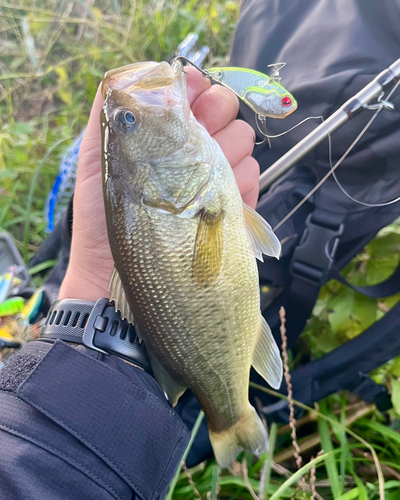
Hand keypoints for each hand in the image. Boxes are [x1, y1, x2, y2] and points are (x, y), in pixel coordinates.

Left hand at [59, 67, 259, 300]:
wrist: (121, 275)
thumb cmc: (106, 218)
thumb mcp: (96, 159)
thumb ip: (109, 113)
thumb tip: (133, 75)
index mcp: (164, 135)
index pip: (194, 92)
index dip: (196, 88)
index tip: (191, 97)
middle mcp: (193, 152)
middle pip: (226, 109)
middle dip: (215, 115)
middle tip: (195, 139)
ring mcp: (216, 177)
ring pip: (243, 139)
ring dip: (225, 154)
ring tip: (197, 186)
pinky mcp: (234, 205)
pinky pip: (252, 175)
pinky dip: (238, 182)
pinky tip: (215, 203)